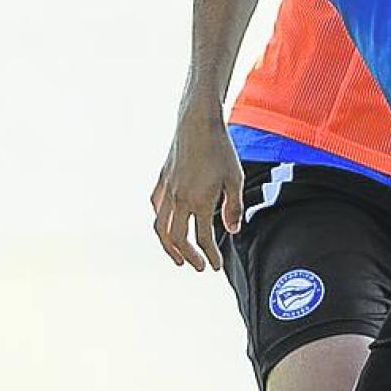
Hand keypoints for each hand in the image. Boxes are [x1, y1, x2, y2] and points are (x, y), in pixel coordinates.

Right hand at [150, 107, 243, 270]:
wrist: (197, 123)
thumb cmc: (220, 150)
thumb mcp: (235, 179)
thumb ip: (233, 208)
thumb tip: (232, 231)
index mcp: (199, 202)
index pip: (203, 239)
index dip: (210, 256)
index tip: (214, 267)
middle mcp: (179, 199)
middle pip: (177, 238)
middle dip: (188, 256)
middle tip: (198, 266)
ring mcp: (167, 190)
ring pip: (160, 226)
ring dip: (168, 246)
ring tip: (178, 257)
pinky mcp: (162, 179)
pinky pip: (155, 206)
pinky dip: (160, 220)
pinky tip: (166, 225)